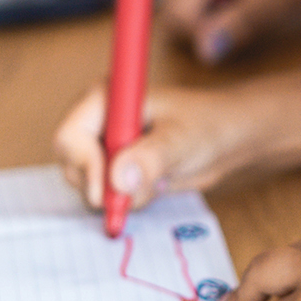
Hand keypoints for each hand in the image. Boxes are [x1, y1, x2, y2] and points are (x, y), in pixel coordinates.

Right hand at [52, 82, 262, 209]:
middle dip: (99, 186)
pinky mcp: (119, 168)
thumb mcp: (182, 140)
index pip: (71, 135)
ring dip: (117, 197)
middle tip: (133, 196)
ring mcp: (108, 146)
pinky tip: (154, 187)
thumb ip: (151, 158)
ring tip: (154, 183)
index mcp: (107, 98)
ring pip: (89, 185)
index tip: (105, 192)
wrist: (229, 138)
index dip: (83, 165)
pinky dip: (126, 201)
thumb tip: (117, 180)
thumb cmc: (209, 125)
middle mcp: (101, 121)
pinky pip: (108, 195)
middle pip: (73, 164)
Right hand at [164, 0, 300, 63]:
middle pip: (173, 12)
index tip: (244, 21)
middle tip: (248, 5)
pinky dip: (209, 4)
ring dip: (210, 15)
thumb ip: (242, 23)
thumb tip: (205, 53)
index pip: (178, 15)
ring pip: (177, 8)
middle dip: (208, 23)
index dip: (208, 33)